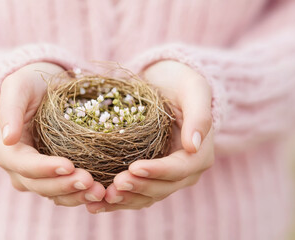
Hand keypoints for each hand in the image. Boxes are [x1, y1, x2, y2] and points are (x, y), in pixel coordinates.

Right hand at [0, 62, 104, 205]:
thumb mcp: (18, 87)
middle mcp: (20, 170)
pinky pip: (67, 192)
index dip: (46, 169)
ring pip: (55, 194)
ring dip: (77, 196)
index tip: (69, 165)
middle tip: (90, 181)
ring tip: (100, 191)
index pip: (25, 165)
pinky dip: (82, 194)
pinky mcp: (56, 177)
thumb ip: (9, 110)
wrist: (47, 89)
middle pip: (40, 185)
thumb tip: (8, 139)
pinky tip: (102, 191)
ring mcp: (38, 177)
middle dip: (65, 186)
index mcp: (7, 151)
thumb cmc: (30, 84)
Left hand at [85, 60, 213, 212]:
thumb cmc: (180, 83)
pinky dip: (116, 201)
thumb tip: (193, 146)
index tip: (134, 167)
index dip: (157, 172)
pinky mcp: (147, 177)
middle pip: (161, 188)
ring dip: (125, 200)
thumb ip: (199, 116)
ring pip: (145, 196)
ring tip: (102, 198)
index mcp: (198, 155)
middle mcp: (184, 172)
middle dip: (138, 188)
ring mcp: (165, 177)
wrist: (165, 85)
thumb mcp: (194, 90)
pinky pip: (133, 194)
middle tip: (114, 185)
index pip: (179, 169)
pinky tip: (95, 204)